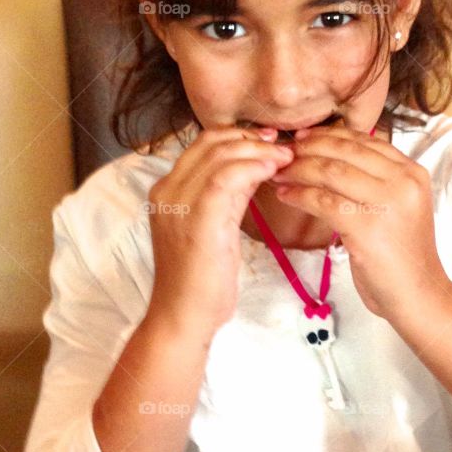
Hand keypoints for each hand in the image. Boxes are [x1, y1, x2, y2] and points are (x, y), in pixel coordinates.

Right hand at [146, 127, 293, 332]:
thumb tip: (252, 171)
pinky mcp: (198, 218)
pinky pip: (226, 178)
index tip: (267, 141)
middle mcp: (168, 190)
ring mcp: (179, 203)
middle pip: (210, 143)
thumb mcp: (212, 228)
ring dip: (257, 151)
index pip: (201, 145)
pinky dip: (253, 168)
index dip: (237, 136)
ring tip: (284, 157)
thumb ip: (225, 197)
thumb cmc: (200, 281)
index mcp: (167, 191)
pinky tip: (273, 171)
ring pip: (219, 155)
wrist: (183, 315)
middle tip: (281, 146)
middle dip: (250, 138)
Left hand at [270, 125, 448, 317]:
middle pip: (345, 151)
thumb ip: (378, 182)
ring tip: (278, 174)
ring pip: (331, 172)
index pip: (365, 140)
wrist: (419, 295)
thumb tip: (335, 159)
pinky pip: (323, 201)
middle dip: (309, 148)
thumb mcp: (400, 208)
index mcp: (412, 172)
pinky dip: (300, 195)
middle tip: (284, 153)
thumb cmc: (403, 257)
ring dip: (298, 170)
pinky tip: (286, 195)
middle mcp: (403, 181)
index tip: (304, 138)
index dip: (330, 136)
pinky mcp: (367, 226)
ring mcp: (387, 202)